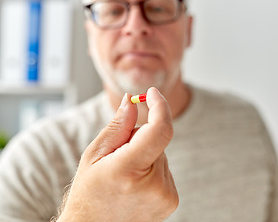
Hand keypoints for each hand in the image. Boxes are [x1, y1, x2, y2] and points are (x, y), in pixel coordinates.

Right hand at [56, 87, 177, 221]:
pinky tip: (136, 184)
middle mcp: (152, 185)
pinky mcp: (171, 200)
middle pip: (157, 139)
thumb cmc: (90, 192)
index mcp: (128, 170)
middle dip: (140, 138)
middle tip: (119, 156)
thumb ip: (117, 127)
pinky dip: (153, 169)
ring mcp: (165, 195)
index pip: (159, 130)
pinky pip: (165, 169)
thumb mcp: (94, 156)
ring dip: (147, 155)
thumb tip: (132, 101)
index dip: (160, 107)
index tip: (152, 93)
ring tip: (126, 176)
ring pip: (162, 154)